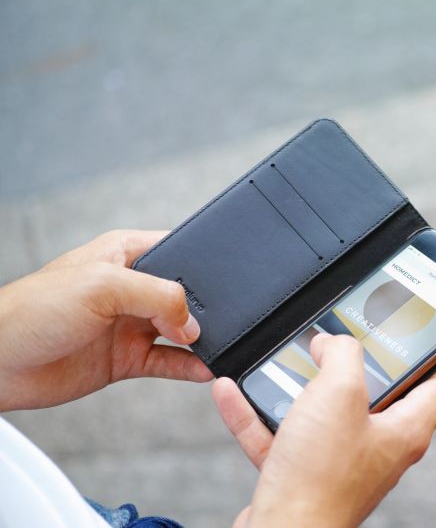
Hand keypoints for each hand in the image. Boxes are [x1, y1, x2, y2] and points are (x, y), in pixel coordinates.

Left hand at [0, 230, 211, 410]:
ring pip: (181, 329)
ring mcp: (130, 324)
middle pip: (184, 293)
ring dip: (200, 339)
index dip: (200, 263)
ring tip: (219, 345)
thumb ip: (157, 296)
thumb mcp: (102, 286)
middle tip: (214, 320)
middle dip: (204, 306)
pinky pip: (169, 362)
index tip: (220, 283)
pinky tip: (205, 368)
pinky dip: (189, 367)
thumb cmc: (32, 311)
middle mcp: (131, 287)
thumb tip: (192, 322)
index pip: (177, 249)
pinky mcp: (126, 358)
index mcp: (124, 253)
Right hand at [213, 334, 435, 527]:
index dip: (429, 355)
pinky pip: (283, 436)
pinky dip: (260, 415)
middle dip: (348, 366)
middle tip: (332, 343)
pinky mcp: (305, 476)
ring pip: (322, 414)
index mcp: (405, 430)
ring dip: (296, 388)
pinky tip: (234, 393)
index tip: (408, 334)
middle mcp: (378, 448)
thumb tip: (333, 342)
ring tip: (280, 362)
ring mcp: (341, 463)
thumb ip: (342, 355)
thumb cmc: (320, 479)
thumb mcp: (339, 393)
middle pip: (374, 395)